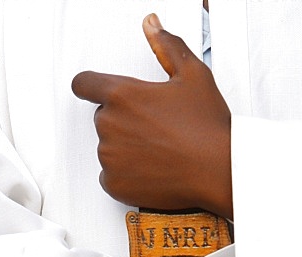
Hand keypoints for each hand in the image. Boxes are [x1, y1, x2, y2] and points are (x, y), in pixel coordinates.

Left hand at [71, 14, 232, 217]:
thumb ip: (166, 47)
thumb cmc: (206, 128)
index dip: (90, 86)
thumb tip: (152, 27)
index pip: (84, 83)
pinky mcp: (114, 184)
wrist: (217, 171)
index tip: (95, 91)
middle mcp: (110, 125)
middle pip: (103, 118)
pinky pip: (110, 177)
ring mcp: (110, 157)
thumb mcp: (192, 75)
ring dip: (125, 149)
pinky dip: (126, 176)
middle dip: (122, 120)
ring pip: (108, 148)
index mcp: (122, 94)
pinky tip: (151, 171)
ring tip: (158, 151)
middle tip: (154, 127)